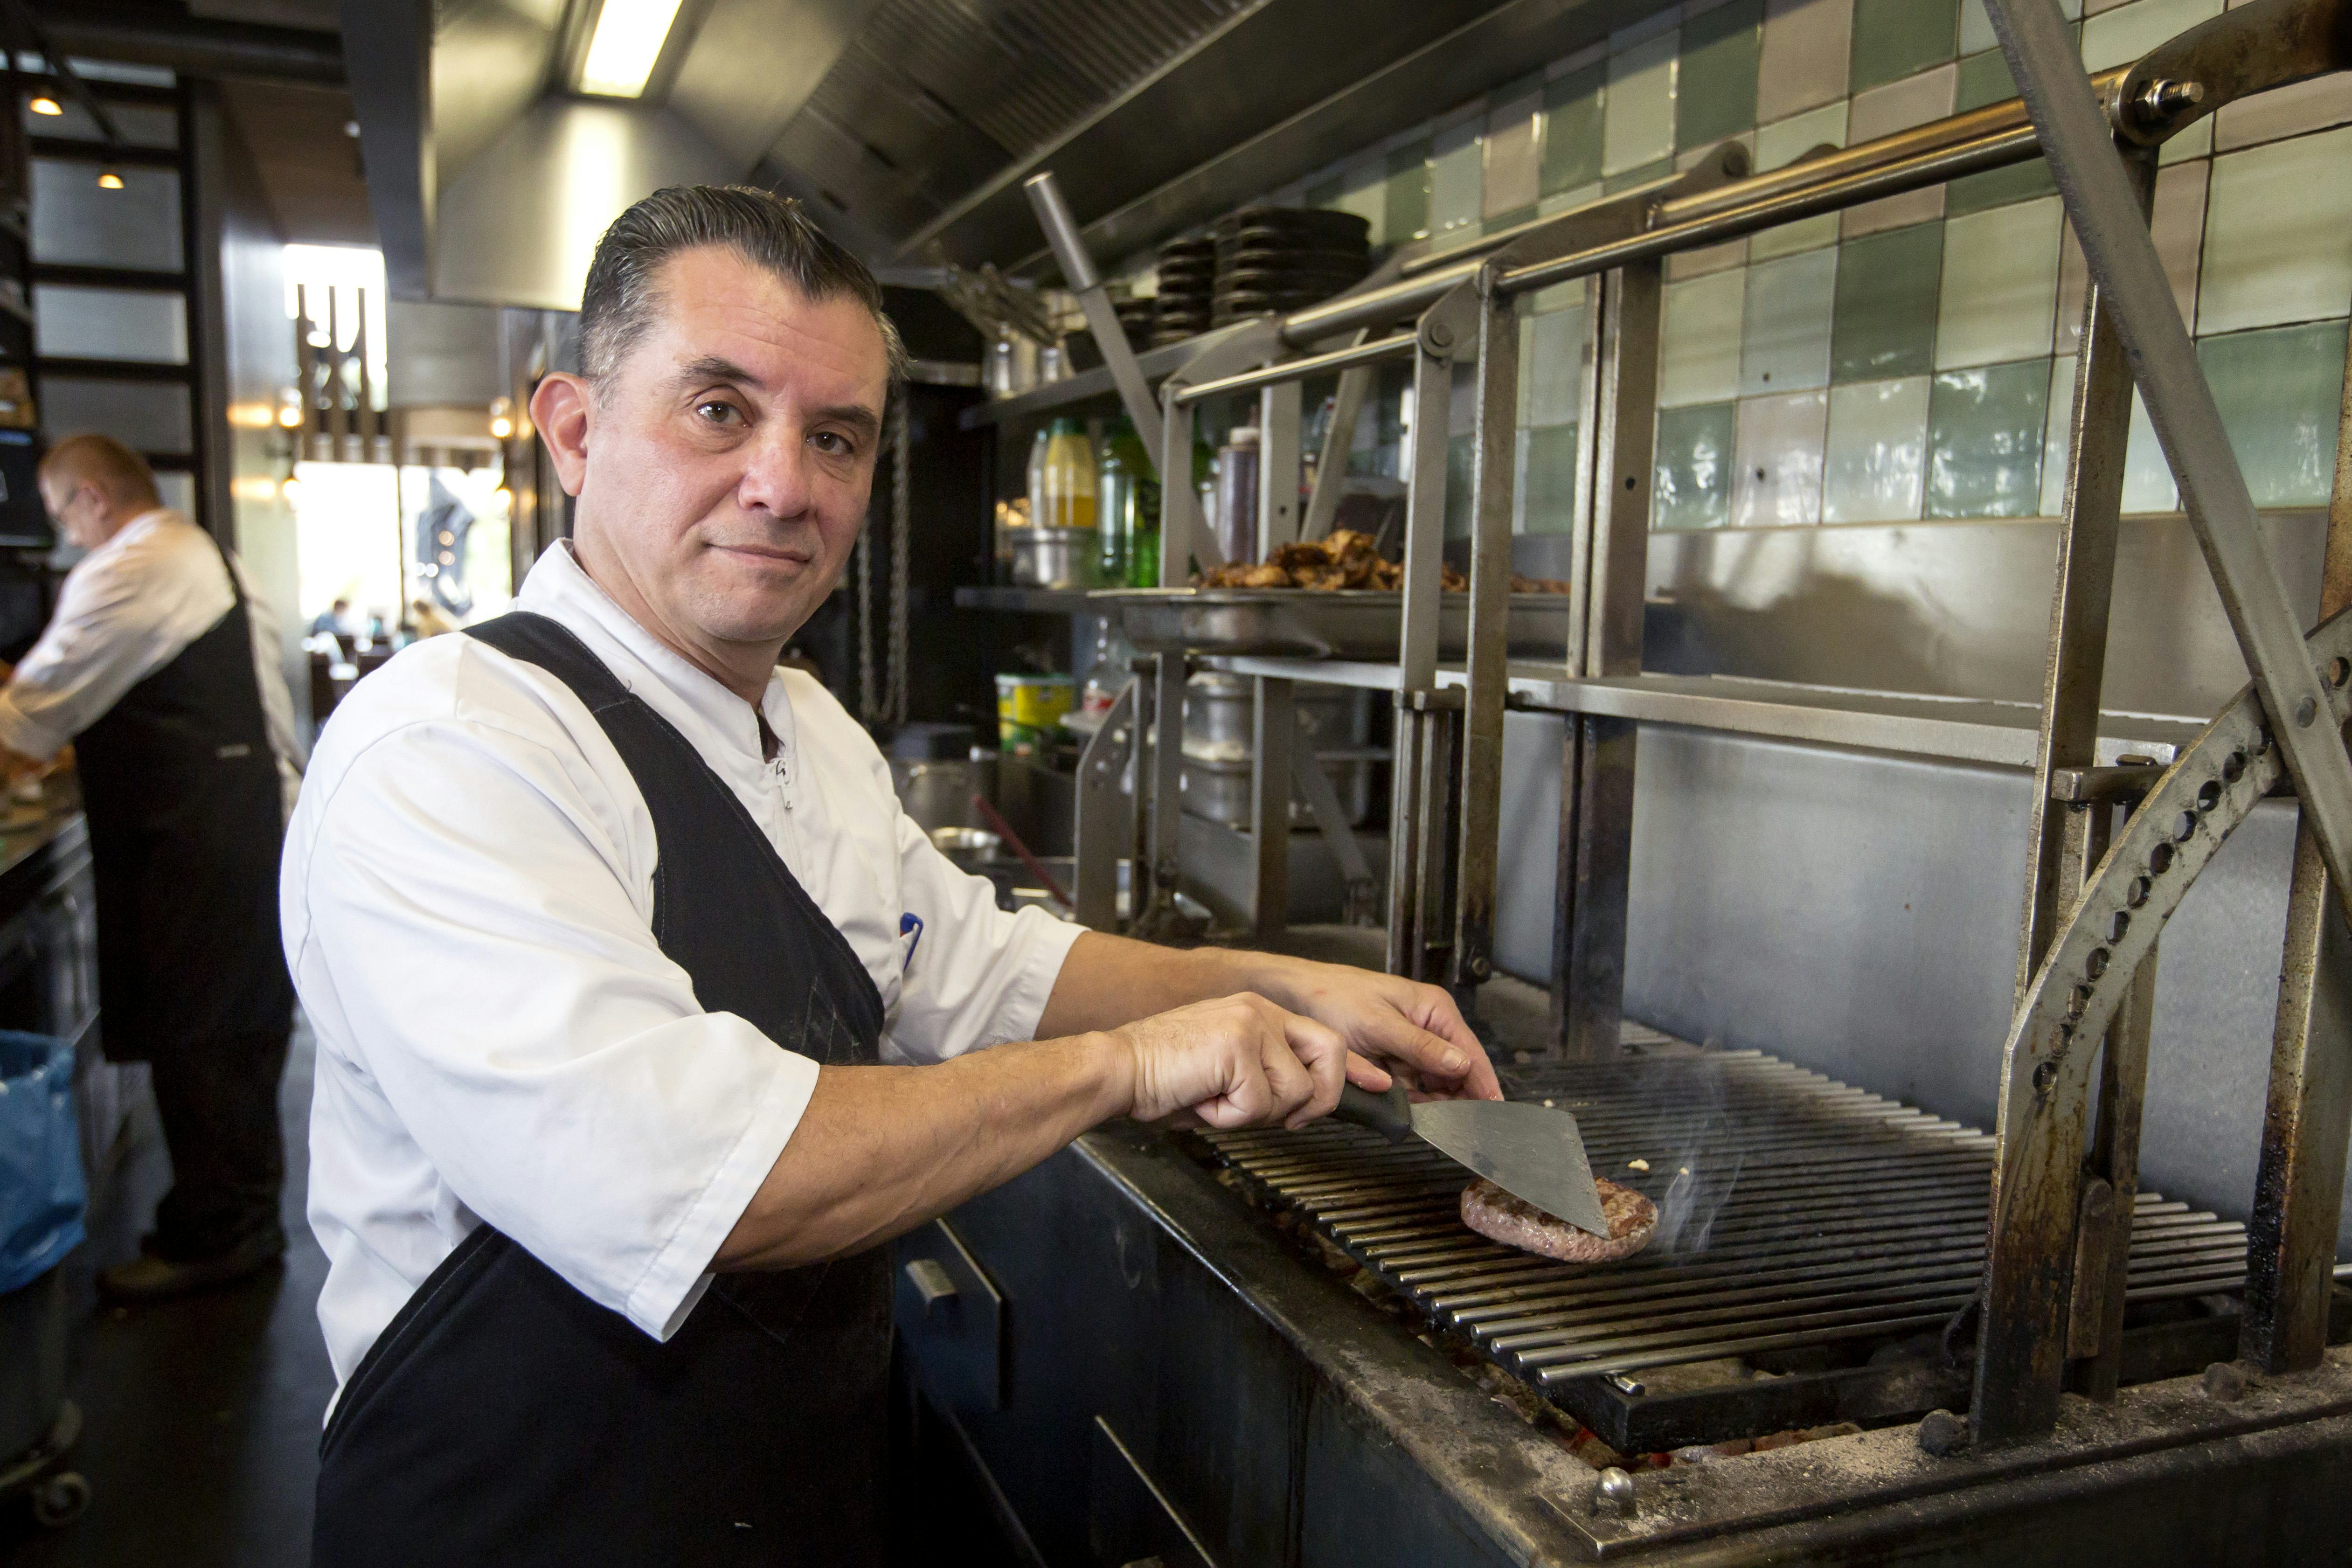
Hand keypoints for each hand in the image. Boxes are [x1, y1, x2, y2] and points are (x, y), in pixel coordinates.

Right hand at [1106, 993, 1347, 1130]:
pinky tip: (1202, 1100)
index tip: (1325, 1105)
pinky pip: (1258, 1104)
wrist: (1118, 1069)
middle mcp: (1259, 1010)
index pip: (1324, 1039)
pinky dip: (1230, 1118)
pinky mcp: (1236, 1045)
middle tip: (1284, 1120)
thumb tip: (1303, 1108)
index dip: (1334, 1078)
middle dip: (1317, 1098)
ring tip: (1217, 1101)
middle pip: (1331, 1053)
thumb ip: (1268, 1079)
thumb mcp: (1228, 1074)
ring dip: (1256, 1113)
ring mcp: (1250, 1024)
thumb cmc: (1163, 1077)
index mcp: (1258, 1012)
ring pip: (1294, 1090)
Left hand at [1251, 958, 1502, 1102]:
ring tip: (1428, 1119)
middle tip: (1455, 1126)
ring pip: (1434, 1083)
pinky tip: (1406, 1109)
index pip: (1470, 1052)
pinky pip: (1411, 1085)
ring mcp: (1410, 1044)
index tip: (1493, 1115)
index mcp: (1433, 1009)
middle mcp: (1428, 1025)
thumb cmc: (1333, 999)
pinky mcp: (1393, 1058)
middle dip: (1456, 1097)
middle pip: (1456, 1071)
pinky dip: (1410, 1098)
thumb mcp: (1378, 1024)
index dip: (1483, 1084)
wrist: (1294, 996)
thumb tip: (1461, 1065)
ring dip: (1432, 1101)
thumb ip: (1421, 1047)